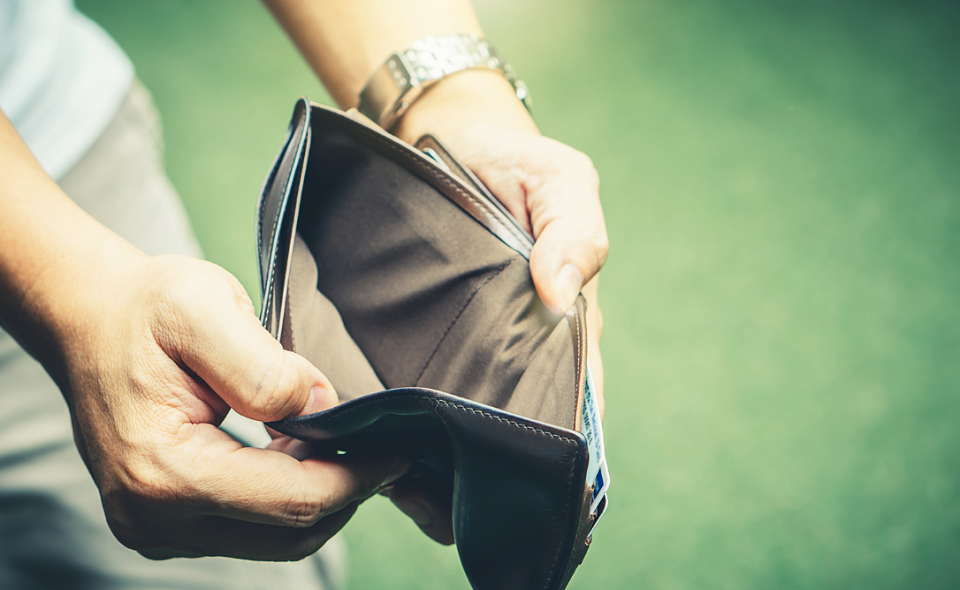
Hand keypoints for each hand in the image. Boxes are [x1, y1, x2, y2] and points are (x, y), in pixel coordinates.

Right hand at [52, 253, 408, 559]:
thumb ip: (265, 368)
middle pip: (288, 532)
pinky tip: (298, 453)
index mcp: (163, 470)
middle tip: (379, 445)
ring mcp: (155, 528)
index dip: (357, 477)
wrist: (88, 319)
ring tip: (340, 444)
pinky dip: (285, 500)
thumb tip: (324, 411)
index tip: (398, 448)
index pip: (292, 500)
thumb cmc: (144, 309)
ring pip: (272, 540)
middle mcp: (154, 517)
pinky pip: (247, 530)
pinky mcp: (163, 523)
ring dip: (317, 498)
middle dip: (345, 491)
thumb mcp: (205, 309)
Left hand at [388, 70, 608, 539]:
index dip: (548, 450)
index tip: (518, 478)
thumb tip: (561, 294)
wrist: (444, 138)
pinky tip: (365, 440)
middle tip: (444, 486)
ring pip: (453, 421)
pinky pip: (405, 388)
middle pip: (506, 427)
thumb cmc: (512, 161)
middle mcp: (511, 351)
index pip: (565, 406)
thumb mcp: (559, 180)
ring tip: (395, 473)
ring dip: (431, 450)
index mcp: (559, 330)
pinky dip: (390, 418)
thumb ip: (575, 231)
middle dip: (483, 463)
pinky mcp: (411, 338)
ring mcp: (460, 349)